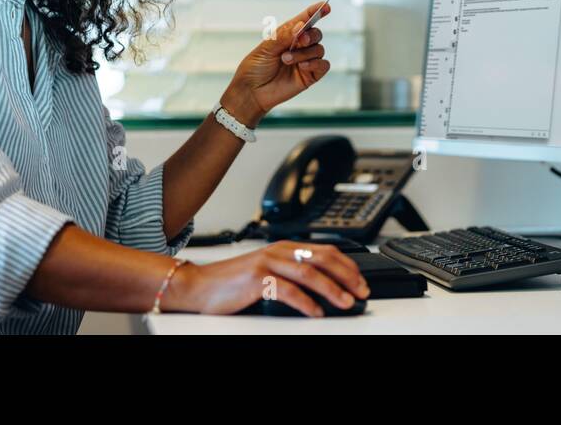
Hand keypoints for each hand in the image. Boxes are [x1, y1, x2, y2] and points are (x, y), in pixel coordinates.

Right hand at [179, 241, 368, 316]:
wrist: (199, 286)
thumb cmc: (233, 282)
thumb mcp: (268, 271)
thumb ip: (292, 273)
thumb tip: (324, 287)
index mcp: (284, 247)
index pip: (325, 251)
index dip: (347, 265)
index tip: (361, 280)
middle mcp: (278, 251)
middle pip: (322, 258)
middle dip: (347, 275)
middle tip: (362, 291)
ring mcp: (267, 263)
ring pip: (309, 273)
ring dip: (332, 289)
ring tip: (346, 302)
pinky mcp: (256, 279)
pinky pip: (287, 290)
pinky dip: (305, 302)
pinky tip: (316, 312)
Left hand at [222, 0, 332, 122]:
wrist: (251, 92)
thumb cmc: (255, 68)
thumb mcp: (265, 48)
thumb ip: (283, 36)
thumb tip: (300, 26)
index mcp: (288, 35)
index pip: (305, 20)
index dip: (316, 11)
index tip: (325, 6)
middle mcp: (299, 46)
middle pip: (316, 33)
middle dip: (310, 34)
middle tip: (300, 39)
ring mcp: (305, 61)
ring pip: (319, 49)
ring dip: (304, 52)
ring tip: (286, 59)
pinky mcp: (310, 75)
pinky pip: (323, 65)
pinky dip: (315, 63)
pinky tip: (302, 66)